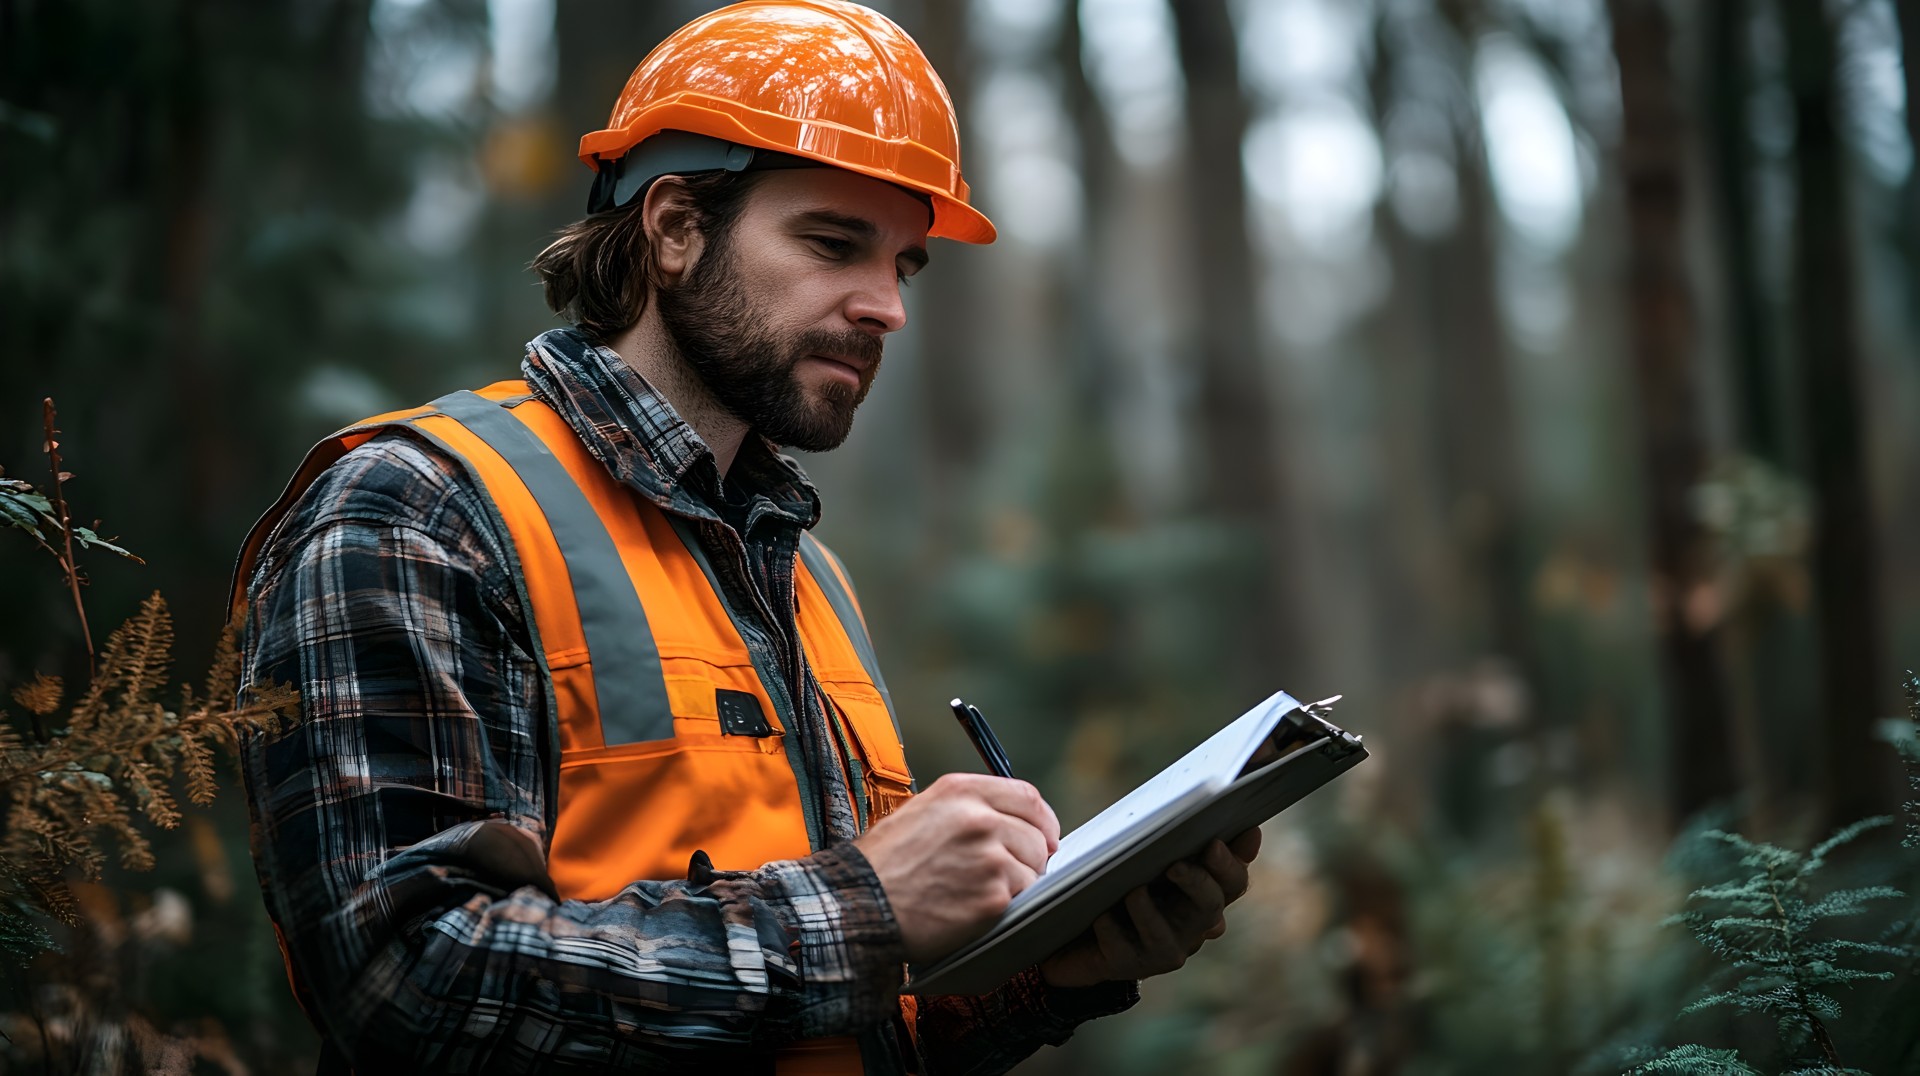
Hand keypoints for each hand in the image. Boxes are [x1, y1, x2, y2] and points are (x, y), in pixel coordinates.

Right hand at [855, 773, 1060, 963]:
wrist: (859, 904)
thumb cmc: (883, 864)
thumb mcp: (921, 812)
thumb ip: (967, 811)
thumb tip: (1010, 825)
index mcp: (961, 791)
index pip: (1027, 797)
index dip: (1042, 820)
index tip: (1045, 835)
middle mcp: (978, 818)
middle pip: (1037, 836)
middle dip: (1030, 857)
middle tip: (1007, 875)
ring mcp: (989, 857)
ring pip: (1032, 870)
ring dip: (1015, 884)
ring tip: (977, 892)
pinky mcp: (992, 896)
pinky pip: (1020, 899)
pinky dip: (1004, 907)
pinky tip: (973, 908)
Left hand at [1038, 827, 1261, 987]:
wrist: (1075, 928)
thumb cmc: (1116, 879)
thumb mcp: (1141, 851)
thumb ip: (1170, 833)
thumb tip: (1195, 807)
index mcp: (1200, 891)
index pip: (1233, 880)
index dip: (1232, 862)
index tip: (1216, 840)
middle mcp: (1191, 924)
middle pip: (1210, 905)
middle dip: (1197, 882)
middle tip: (1176, 863)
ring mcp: (1162, 948)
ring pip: (1168, 935)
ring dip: (1150, 911)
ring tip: (1134, 890)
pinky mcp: (1128, 965)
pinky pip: (1124, 951)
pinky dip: (1113, 931)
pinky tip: (1101, 916)